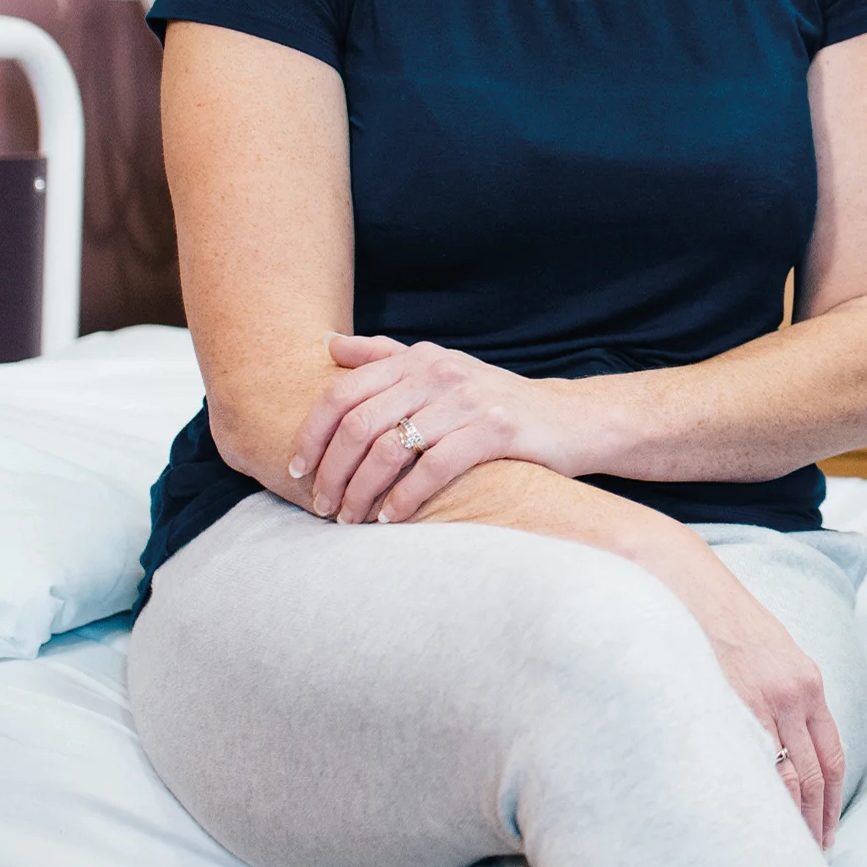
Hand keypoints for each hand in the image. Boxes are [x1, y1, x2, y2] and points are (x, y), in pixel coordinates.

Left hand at [293, 334, 597, 522]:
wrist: (569, 420)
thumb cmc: (495, 403)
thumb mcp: (441, 370)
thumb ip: (386, 357)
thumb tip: (329, 346)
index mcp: (417, 358)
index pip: (342, 392)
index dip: (310, 434)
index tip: (296, 470)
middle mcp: (439, 372)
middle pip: (359, 424)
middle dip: (332, 472)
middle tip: (322, 507)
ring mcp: (468, 399)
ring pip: (391, 449)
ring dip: (362, 492)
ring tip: (352, 520)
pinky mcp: (496, 430)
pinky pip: (434, 468)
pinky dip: (405, 499)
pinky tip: (392, 519)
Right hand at [649, 538, 848, 845]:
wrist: (680, 583)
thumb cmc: (716, 619)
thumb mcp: (764, 650)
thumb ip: (777, 692)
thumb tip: (776, 739)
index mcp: (806, 682)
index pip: (832, 755)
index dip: (833, 799)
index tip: (829, 830)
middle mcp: (793, 696)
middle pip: (816, 776)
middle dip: (817, 820)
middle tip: (814, 856)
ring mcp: (761, 704)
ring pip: (787, 781)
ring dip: (791, 821)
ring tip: (785, 856)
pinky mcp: (728, 709)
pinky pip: (750, 768)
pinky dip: (757, 803)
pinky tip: (751, 828)